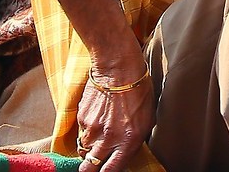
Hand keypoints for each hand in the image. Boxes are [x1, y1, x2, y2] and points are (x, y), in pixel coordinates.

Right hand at [76, 50, 154, 171]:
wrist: (119, 67)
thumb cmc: (138, 90)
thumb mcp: (147, 118)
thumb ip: (134, 140)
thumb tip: (125, 153)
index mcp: (128, 141)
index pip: (111, 171)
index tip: (106, 170)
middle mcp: (108, 139)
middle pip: (88, 168)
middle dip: (90, 168)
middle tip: (94, 161)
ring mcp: (92, 129)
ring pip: (83, 149)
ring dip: (89, 146)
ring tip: (99, 133)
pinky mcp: (81, 118)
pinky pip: (81, 131)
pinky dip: (87, 129)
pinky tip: (97, 116)